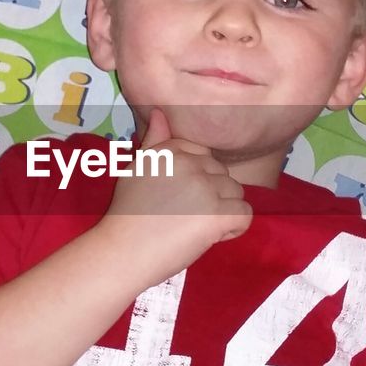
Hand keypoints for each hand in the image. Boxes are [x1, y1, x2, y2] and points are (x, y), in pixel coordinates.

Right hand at [96, 108, 252, 284]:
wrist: (121, 252)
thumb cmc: (127, 215)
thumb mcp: (136, 170)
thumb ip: (154, 141)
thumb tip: (160, 112)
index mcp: (170, 150)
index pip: (204, 155)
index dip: (199, 179)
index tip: (177, 199)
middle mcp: (189, 163)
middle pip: (222, 174)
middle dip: (212, 196)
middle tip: (183, 217)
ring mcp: (204, 187)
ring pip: (236, 193)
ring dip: (223, 211)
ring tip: (195, 227)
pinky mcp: (216, 214)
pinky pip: (245, 215)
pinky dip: (234, 228)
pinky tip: (211, 236)